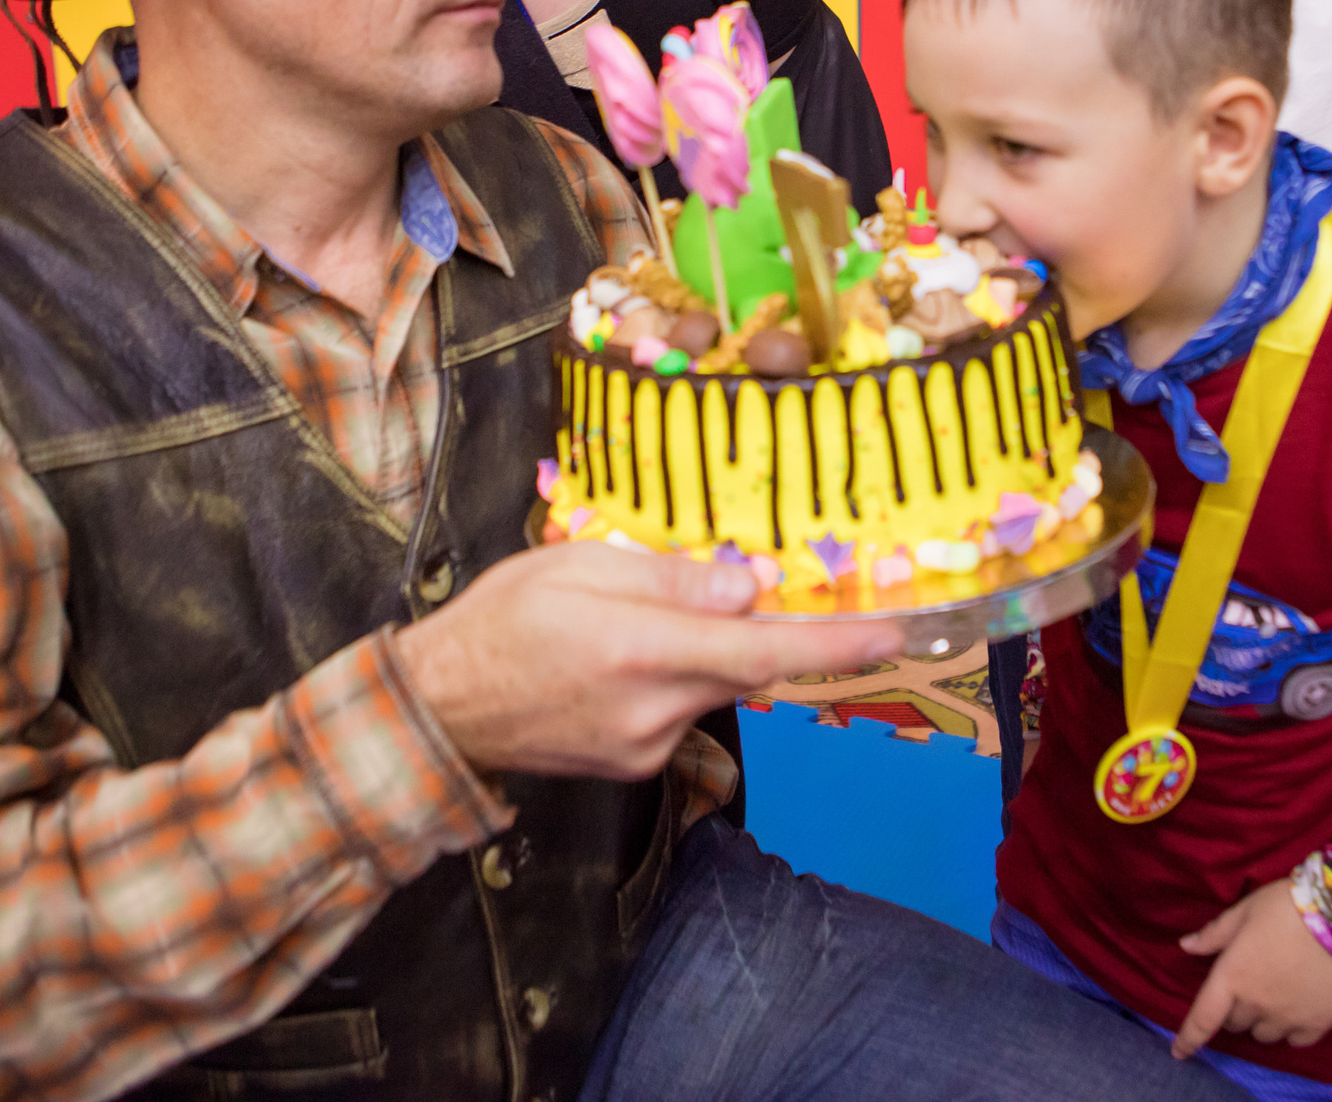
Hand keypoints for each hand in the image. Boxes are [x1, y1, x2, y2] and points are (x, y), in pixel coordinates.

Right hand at [393, 540, 903, 780]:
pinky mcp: (636, 765)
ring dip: (705, 651)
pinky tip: (620, 661)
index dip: (835, 642)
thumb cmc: (498, 621)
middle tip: (748, 585)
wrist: (436, 712)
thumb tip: (749, 586)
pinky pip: (683, 711)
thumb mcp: (576, 566)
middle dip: (758, 625)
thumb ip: (671, 579)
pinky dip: (675, 678)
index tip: (895, 632)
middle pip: (746, 663)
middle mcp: (653, 708)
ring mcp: (646, 746)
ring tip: (635, 623)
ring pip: (714, 686)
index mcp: (640, 649)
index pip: (762, 647)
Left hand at [1170, 879, 1331, 1059]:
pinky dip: (1291, 1030)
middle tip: (1250, 984)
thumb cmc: (1287, 906)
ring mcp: (1287, 1017)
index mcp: (1232, 977)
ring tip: (1275, 997)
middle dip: (1236, 1008)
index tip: (1179, 1052)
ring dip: (1262, 1021)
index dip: (1188, 1039)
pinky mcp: (1317, 1023)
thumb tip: (1185, 945)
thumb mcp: (1244, 911)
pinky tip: (1297, 1008)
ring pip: (1263, 1035)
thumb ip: (1214, 934)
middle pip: (1235, 1023)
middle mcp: (1256, 1004)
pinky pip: (1295, 1041)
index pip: (1203, 1018)